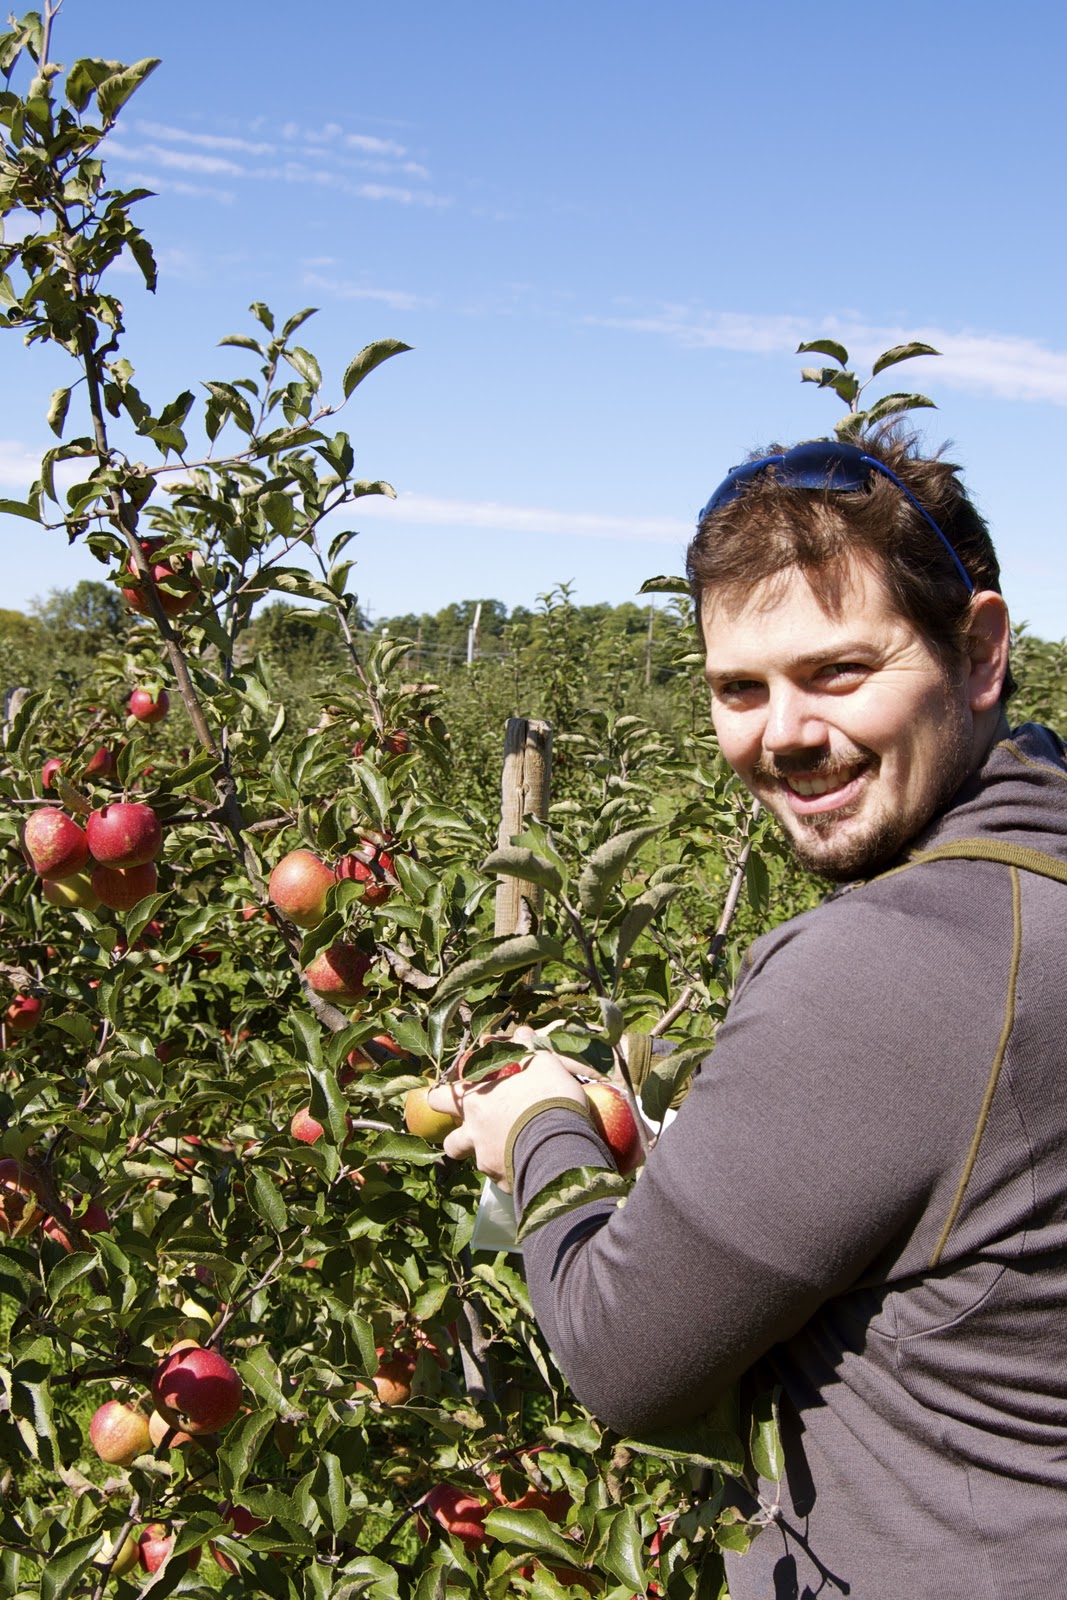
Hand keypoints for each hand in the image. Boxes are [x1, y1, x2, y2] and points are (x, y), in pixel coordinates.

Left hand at [426, 1033, 587, 1189]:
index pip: (438, 1098)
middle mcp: (474, 1133)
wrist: (560, 1143)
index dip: (440, 1098)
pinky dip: (512, 1172)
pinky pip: (503, 1179)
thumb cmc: (547, 1096)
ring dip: (489, 1157)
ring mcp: (486, 1162)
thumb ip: (525, 1049)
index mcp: (476, 1101)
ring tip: (513, 1151)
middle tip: (480, 1134)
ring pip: (478, 1163)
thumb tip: (521, 1032)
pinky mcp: (504, 1184)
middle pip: (451, 1143)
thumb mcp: (540, 1063)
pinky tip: (531, 1166)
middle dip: (459, 1140)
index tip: (446, 1098)